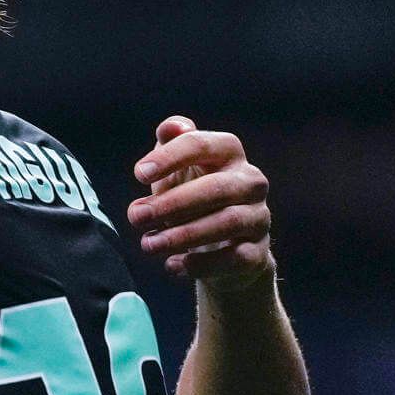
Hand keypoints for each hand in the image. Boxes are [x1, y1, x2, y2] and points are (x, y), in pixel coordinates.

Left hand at [127, 116, 274, 289]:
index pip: (202, 145)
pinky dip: (200, 264)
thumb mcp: (176, 169)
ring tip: (148, 244)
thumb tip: (171, 128)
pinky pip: (235, 258)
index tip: (139, 174)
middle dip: (171, 203)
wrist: (219, 249)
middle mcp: (250, 182)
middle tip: (136, 216)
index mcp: (228, 154)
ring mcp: (259, 217)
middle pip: (216, 188)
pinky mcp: (257, 252)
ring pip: (227, 222)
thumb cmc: (191, 198)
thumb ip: (171, 144)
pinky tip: (171, 265)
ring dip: (182, 235)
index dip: (170, 157)